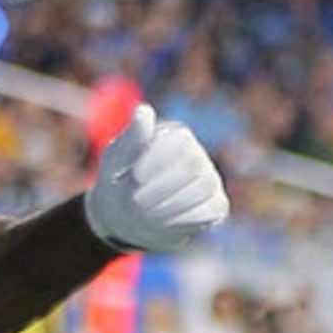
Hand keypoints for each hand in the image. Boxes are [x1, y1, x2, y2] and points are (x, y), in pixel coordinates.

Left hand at [84, 104, 227, 254]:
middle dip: (161, 187)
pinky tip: (163, 221)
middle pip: (193, 166)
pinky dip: (184, 219)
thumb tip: (144, 110)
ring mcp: (210, 179)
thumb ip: (131, 139)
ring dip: (170, 205)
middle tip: (136, 201)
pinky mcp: (216, 205)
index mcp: (175, 135)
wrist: (125, 218)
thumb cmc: (119, 182)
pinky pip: (211, 211)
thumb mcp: (115, 161)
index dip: (157, 163)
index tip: (134, 178)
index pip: (179, 143)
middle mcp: (197, 154)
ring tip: (146, 213)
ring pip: (204, 188)